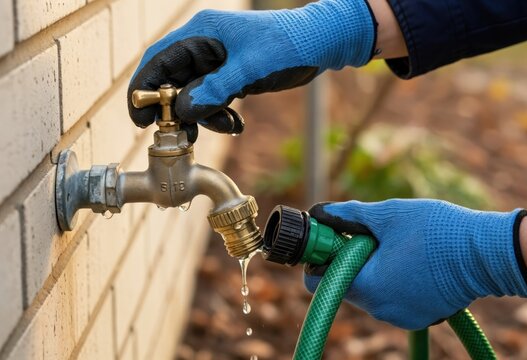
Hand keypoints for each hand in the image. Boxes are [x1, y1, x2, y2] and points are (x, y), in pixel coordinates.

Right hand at [128, 0, 374, 138]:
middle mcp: (205, 46)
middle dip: (176, 109)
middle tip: (180, 135)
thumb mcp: (250, 68)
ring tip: (225, 127)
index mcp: (202, 33)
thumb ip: (215, 89)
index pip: (160, 59)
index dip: (146, 88)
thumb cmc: (288, 44)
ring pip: (194, 95)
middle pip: (174, 80)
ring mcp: (218, 62)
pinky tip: (235, 125)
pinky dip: (219, 115)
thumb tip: (183, 111)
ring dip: (202, 116)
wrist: (321, 43)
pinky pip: (213, 100)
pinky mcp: (231, 76)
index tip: (141, 117)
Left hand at [304, 199, 526, 329]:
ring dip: (374, 270)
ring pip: (371, 291)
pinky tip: (412, 260)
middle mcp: (381, 308)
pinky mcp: (420, 316)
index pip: (320, 279)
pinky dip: (394, 281)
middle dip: (351, 259)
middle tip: (370, 236)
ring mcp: (401, 316)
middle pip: (347, 284)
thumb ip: (350, 215)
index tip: (334, 237)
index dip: (322, 255)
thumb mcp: (389, 215)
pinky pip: (393, 298)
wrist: (487, 253)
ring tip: (398, 246)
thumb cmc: (438, 230)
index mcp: (368, 285)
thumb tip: (321, 212)